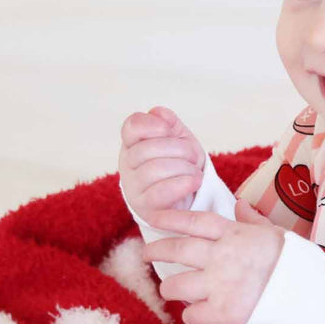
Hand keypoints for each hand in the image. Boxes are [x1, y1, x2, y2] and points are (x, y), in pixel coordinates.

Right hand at [119, 106, 205, 223]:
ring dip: (183, 168)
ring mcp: (135, 190)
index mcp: (133, 145)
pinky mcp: (147, 210)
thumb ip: (170, 124)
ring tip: (196, 173)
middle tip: (193, 157)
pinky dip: (182, 184)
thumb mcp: (179, 140)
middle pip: (145, 150)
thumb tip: (159, 113)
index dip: (150, 125)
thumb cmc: (180, 165)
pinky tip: (194, 181)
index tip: (167, 129)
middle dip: (178, 150)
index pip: (131, 127)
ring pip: (153, 170)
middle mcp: (128, 167)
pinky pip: (160, 194)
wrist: (189, 199)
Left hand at [143, 198, 283, 323]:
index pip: (194, 221)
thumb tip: (238, 204)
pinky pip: (191, 315)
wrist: (308, 296)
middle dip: (156, 250)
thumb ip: (252, 221)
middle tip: (145, 253)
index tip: (153, 217)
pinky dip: (192, 315)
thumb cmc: (294, 264)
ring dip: (170, 288)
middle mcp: (221, 257)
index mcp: (234, 235)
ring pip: (176, 285)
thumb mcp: (276, 234)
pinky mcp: (222, 313)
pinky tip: (198, 314)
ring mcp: (219, 285)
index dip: (170, 218)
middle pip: (177, 250)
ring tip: (171, 290)